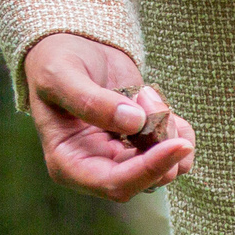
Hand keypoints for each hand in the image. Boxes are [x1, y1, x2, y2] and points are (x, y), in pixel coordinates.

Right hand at [23, 32, 193, 201]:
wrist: (76, 49)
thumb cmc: (55, 62)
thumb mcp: (59, 74)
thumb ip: (90, 100)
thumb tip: (133, 122)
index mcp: (68, 164)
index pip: (114, 184)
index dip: (148, 169)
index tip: (177, 144)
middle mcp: (98, 170)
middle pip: (148, 179)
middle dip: (161, 141)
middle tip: (147, 97)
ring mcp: (124, 161)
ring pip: (168, 169)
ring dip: (168, 130)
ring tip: (144, 93)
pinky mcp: (145, 149)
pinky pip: (179, 156)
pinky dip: (179, 129)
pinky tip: (156, 103)